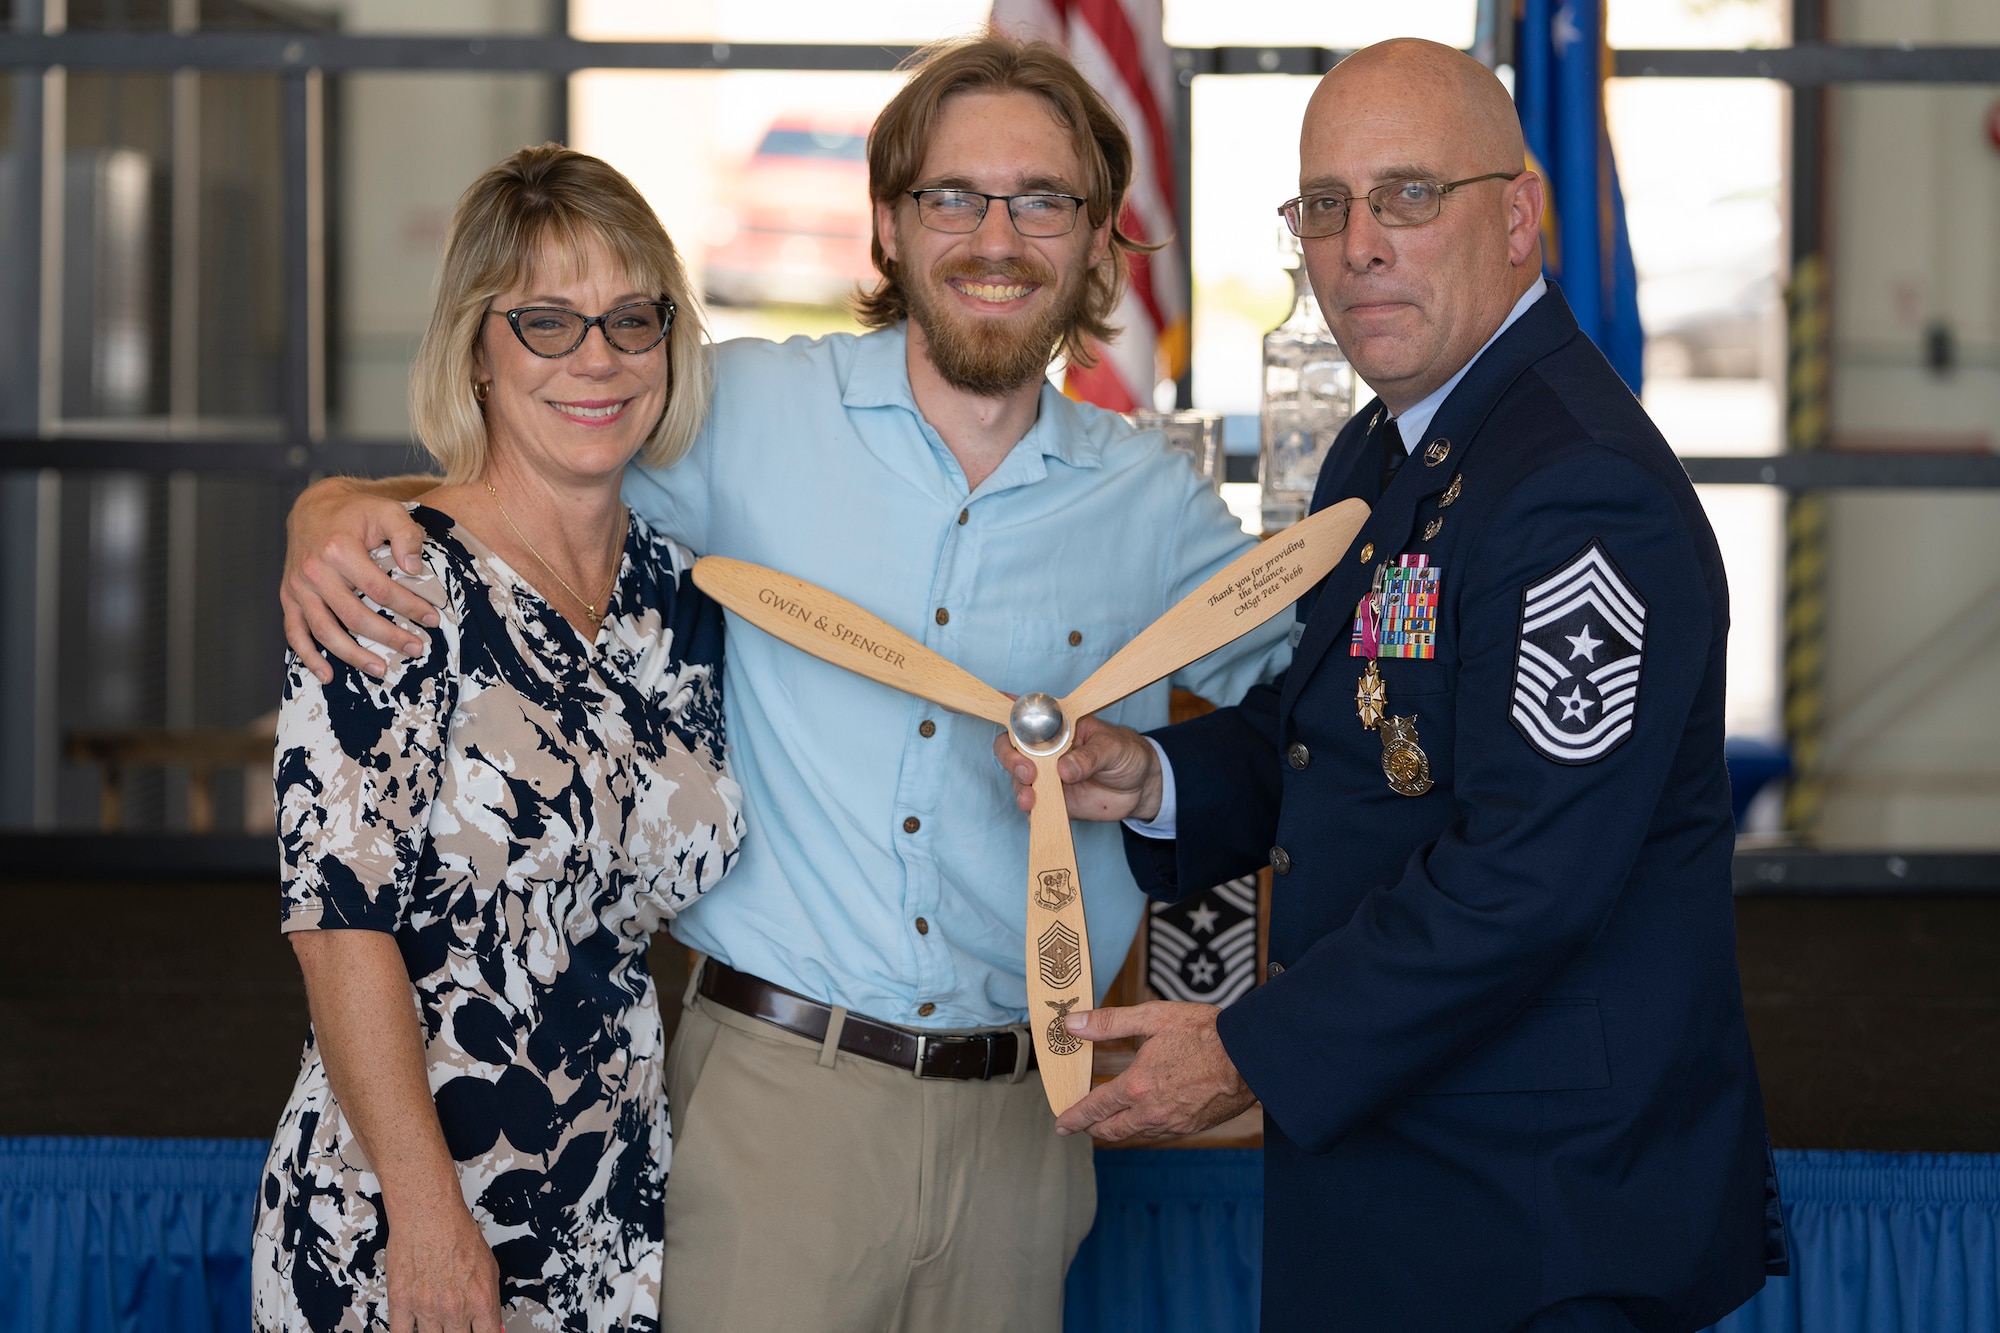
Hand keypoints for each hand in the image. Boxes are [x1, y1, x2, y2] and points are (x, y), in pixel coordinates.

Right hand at [283, 478, 434, 682]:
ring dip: (353, 655)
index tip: (432, 619)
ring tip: (381, 670)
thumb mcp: (387, 511)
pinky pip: (295, 632)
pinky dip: (308, 656)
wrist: (313, 508)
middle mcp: (314, 571)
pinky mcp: (288, 597)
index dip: (409, 607)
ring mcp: (298, 587)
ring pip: (325, 631)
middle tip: (416, 648)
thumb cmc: (355, 513)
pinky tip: (327, 675)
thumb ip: (406, 535)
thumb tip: (414, 568)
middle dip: (389, 636)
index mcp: (339, 550)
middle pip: (355, 616)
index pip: (380, 589)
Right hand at [383, 1195, 504, 1332]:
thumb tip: (491, 1323)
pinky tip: (413, 1327)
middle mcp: (455, 1308)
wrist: (429, 1214)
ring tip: (438, 1321)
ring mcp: (426, 1307)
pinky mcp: (401, 1302)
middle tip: (456, 1325)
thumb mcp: (488, 1267)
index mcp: (481, 1300)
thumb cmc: (458, 1234)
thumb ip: (488, 1300)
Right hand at [992, 715, 1163, 822]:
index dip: (1011, 711)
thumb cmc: (1127, 754)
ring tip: (1031, 798)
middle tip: (1028, 772)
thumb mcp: (1113, 748)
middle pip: (1011, 748)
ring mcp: (1047, 774)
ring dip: (1019, 788)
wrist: (1141, 788)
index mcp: (1059, 726)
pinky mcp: (1052, 799)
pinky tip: (1034, 810)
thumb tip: (1064, 769)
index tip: (999, 706)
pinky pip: (1033, 805)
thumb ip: (1089, 757)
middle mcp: (1046, 749)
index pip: (1029, 715)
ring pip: (1018, 779)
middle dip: (1011, 759)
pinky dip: (1029, 809)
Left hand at [1053, 1001, 1255, 1141]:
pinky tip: (1142, 1117)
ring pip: (1134, 1134)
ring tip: (1106, 1121)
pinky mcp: (1191, 1126)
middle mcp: (1151, 1112)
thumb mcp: (1153, 1017)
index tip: (1061, 1124)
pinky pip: (1157, 1133)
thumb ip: (1109, 1023)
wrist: (1252, 1056)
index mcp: (1137, 1086)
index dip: (1074, 1116)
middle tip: (1077, 1125)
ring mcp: (1172, 1123)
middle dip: (1090, 1128)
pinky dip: (1141, 1128)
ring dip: (1116, 1129)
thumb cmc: (1205, 1032)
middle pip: (1111, 1129)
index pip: (1094, 1108)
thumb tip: (1072, 1024)